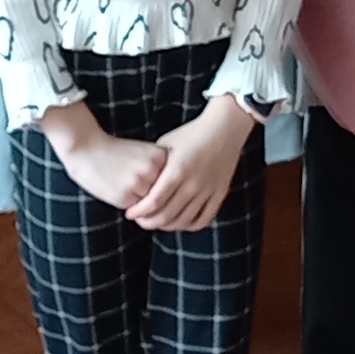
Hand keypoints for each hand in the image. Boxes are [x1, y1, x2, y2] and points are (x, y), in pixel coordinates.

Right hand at [40, 101, 168, 213]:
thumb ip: (160, 169)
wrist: (85, 147)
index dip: (160, 183)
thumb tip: (174, 196)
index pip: (173, 182)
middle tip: (132, 180)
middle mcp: (154, 170)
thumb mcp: (144, 152)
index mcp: (161, 156)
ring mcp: (140, 183)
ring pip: (150, 205)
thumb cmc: (115, 151)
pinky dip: (127, 204)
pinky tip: (115, 188)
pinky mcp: (125, 196)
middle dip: (152, 194)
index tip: (144, 173)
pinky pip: (134, 210)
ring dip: (140, 201)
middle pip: (163, 195)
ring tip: (123, 182)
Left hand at [129, 95, 258, 231]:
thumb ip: (154, 166)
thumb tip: (138, 183)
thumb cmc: (192, 133)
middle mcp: (194, 182)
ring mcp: (209, 189)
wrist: (224, 127)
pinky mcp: (220, 193)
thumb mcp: (167, 144)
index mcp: (178, 169)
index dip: (139, 212)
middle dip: (149, 222)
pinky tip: (180, 221)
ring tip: (157, 222)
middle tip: (140, 220)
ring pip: (184, 220)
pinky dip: (190, 225)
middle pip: (167, 215)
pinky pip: (204, 218)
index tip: (130, 213)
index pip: (154, 201)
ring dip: (167, 226)